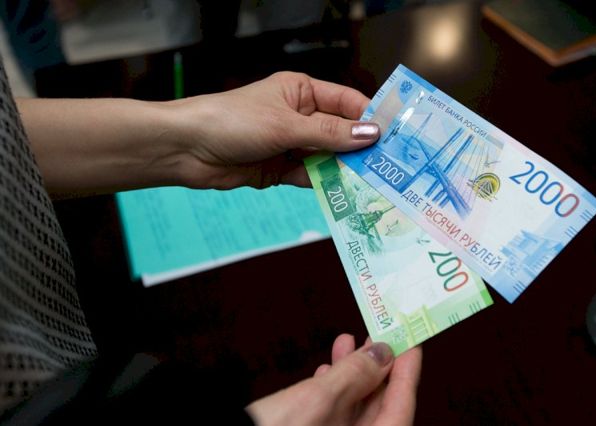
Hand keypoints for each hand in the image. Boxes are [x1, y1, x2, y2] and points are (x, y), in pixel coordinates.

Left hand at [172, 71, 379, 188]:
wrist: (188, 149)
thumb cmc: (234, 121)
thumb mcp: (286, 125)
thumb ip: (329, 133)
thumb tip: (370, 134)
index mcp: (302, 92)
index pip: (346, 102)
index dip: (369, 118)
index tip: (393, 137)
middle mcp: (299, 116)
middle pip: (339, 133)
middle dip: (359, 149)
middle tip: (388, 167)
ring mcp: (290, 144)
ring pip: (327, 157)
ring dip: (343, 169)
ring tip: (372, 184)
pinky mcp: (280, 169)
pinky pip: (309, 176)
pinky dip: (323, 184)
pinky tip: (343, 193)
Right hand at [246, 334, 422, 425]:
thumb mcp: (317, 401)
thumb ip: (353, 376)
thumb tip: (382, 354)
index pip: (401, 408)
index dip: (408, 373)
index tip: (410, 343)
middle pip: (380, 407)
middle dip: (378, 366)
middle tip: (380, 334)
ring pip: (354, 408)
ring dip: (352, 372)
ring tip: (349, 341)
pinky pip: (333, 415)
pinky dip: (332, 388)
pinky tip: (325, 368)